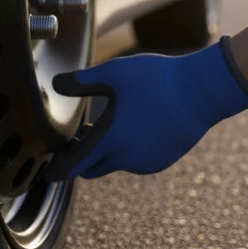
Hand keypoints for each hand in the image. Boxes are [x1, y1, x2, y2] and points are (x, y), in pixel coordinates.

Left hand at [46, 38, 247, 180]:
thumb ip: (81, 81)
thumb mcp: (114, 73)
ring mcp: (145, 162)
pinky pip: (134, 162)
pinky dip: (125, 152)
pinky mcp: (161, 161)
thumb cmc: (155, 79)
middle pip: (92, 168)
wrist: (200, 91)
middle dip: (81, 158)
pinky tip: (130, 129)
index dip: (59, 170)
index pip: (75, 165)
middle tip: (76, 137)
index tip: (47, 175)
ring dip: (105, 153)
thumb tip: (55, 83)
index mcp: (110, 140)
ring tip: (103, 125)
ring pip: (114, 164)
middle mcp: (126, 158)